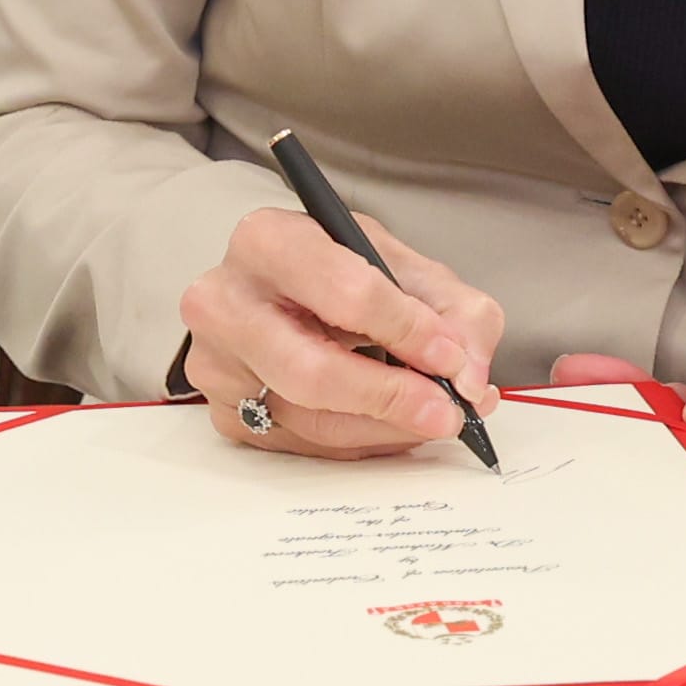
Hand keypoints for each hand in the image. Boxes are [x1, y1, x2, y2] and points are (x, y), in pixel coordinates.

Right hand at [179, 206, 504, 457]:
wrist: (275, 287)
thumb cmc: (335, 269)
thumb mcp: (402, 264)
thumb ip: (455, 310)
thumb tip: (469, 377)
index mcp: (268, 241)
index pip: (345, 293)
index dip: (408, 330)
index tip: (450, 357)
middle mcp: (225, 300)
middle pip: (313, 371)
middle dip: (392, 398)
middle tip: (445, 410)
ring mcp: (216, 362)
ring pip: (310, 420)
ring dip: (384, 429)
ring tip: (429, 417)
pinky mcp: (221, 411)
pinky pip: (301, 444)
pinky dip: (358, 441)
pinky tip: (388, 423)